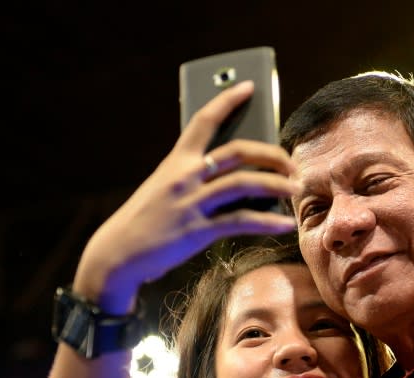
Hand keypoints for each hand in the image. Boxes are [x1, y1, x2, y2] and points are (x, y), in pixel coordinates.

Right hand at [73, 80, 298, 312]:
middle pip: (237, 151)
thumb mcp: (166, 189)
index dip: (227, 100)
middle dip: (270, 153)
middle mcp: (185, 176)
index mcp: (176, 161)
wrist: (118, 252)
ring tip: (296, 188)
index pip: (204, 121)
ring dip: (277, 184)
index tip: (249, 87)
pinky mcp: (198, 230)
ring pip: (244, 183)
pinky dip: (268, 222)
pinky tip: (285, 224)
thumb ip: (197, 179)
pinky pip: (241, 221)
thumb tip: (242, 179)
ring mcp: (192, 202)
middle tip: (290, 162)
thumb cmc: (147, 220)